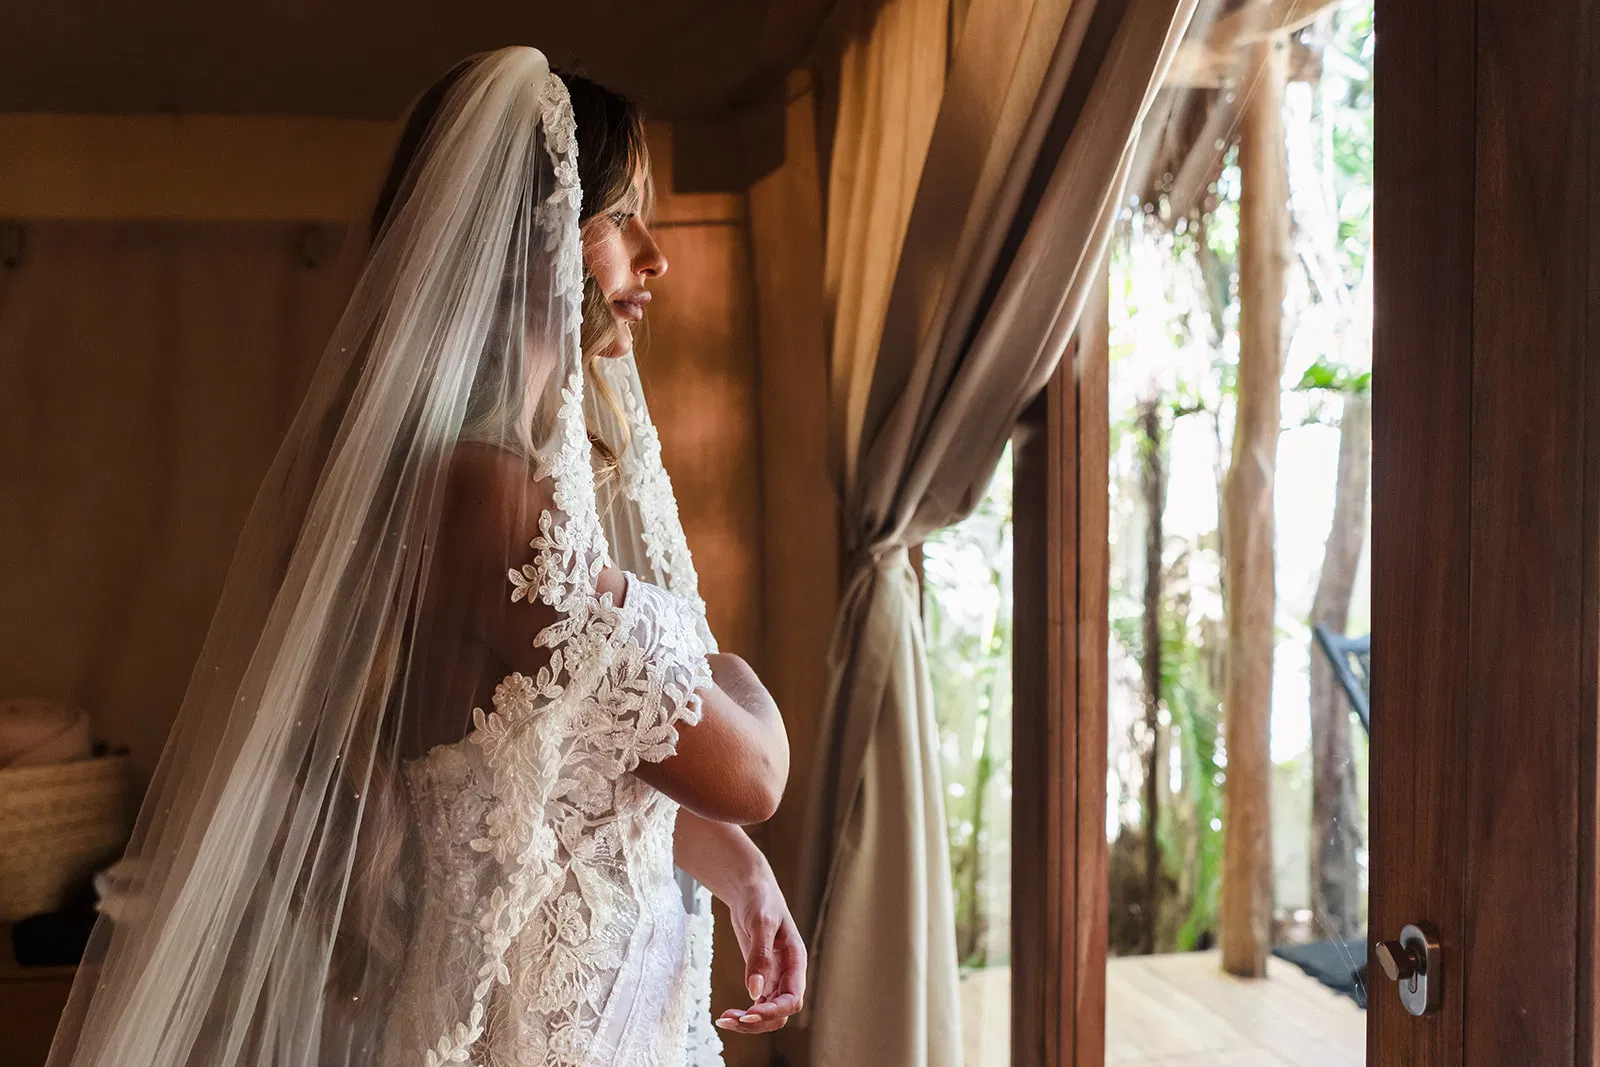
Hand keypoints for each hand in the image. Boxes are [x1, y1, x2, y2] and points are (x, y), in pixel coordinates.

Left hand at [715, 869, 806, 1034]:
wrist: (750, 887)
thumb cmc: (760, 899)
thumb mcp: (761, 923)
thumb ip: (759, 957)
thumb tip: (754, 991)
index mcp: (796, 961)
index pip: (792, 1000)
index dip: (773, 1011)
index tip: (748, 1013)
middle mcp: (789, 973)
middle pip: (781, 1013)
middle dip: (757, 1021)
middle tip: (729, 1020)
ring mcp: (775, 977)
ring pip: (769, 1013)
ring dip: (749, 1021)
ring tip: (723, 1019)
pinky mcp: (762, 976)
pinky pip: (758, 1004)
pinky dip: (744, 1013)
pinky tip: (726, 1014)